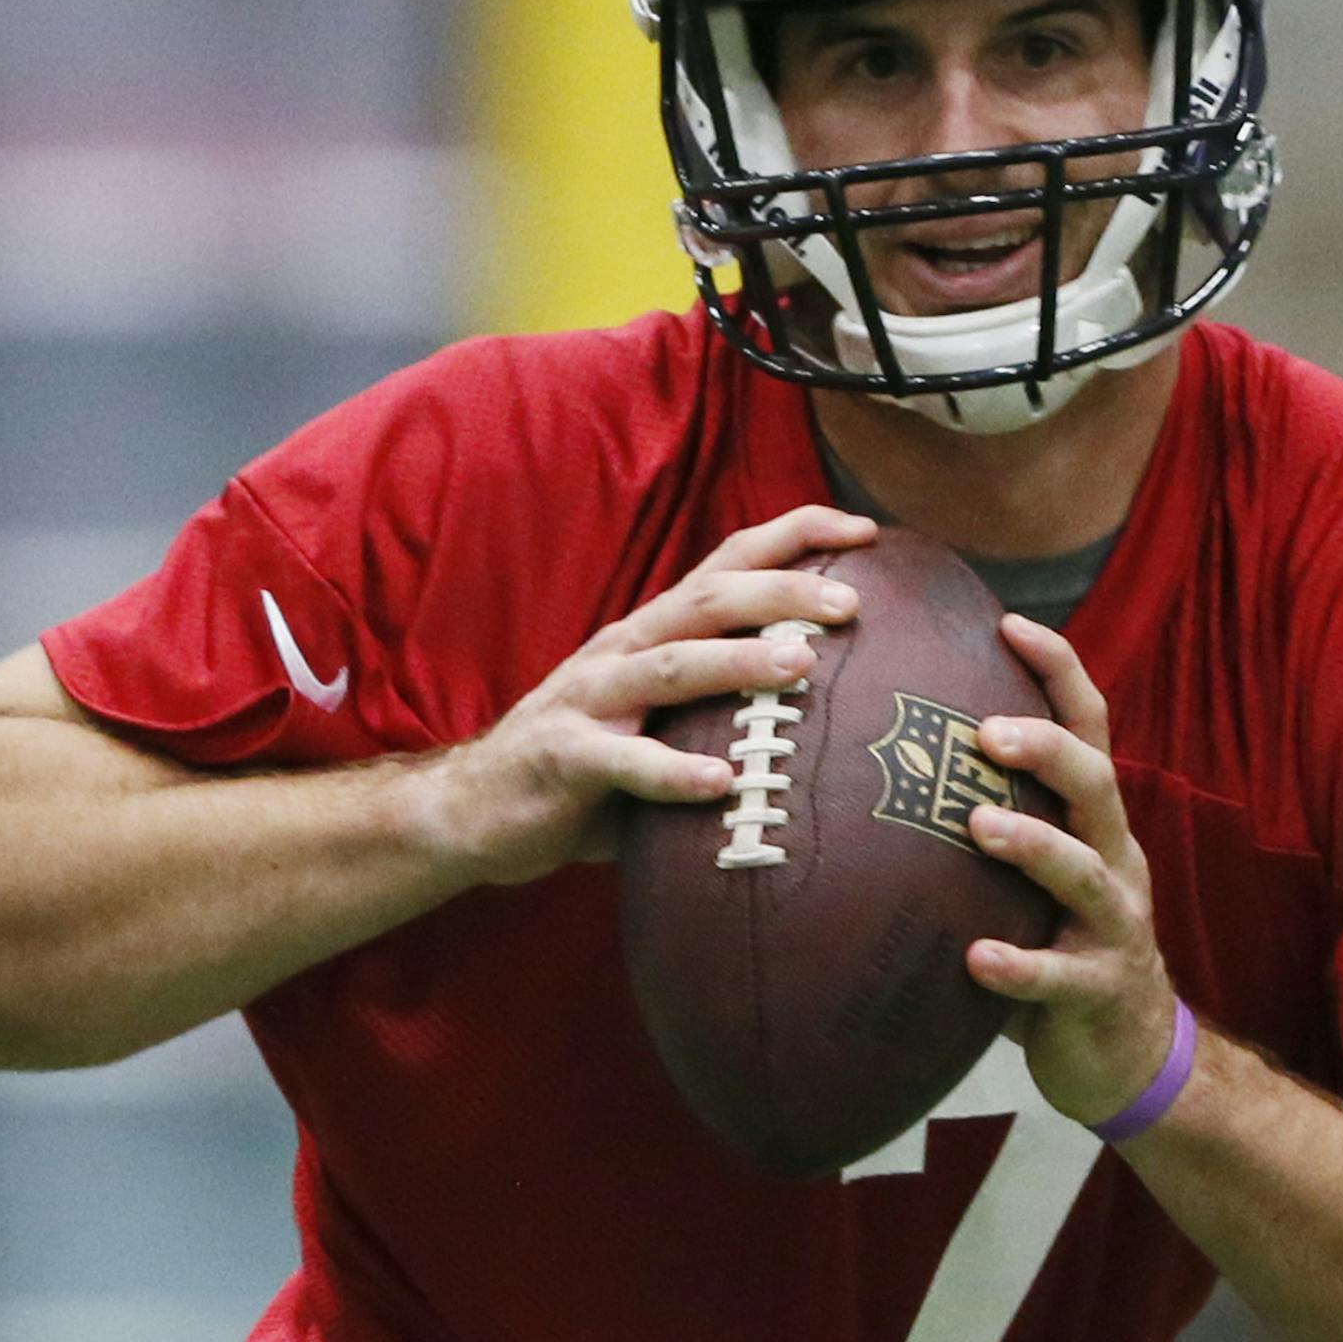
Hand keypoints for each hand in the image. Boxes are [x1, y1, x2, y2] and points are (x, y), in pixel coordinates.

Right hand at [425, 506, 875, 887]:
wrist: (474, 809)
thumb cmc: (593, 767)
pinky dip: (673, 771)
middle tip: (852, 604)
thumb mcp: (664, 721)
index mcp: (654, 632)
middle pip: (709, 600)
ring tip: (800, 666)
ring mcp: (590, 699)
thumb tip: (840, 714)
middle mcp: (625, 649)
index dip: (795, 537)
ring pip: (672, 667)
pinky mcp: (564, 757)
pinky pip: (623, 762)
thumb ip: (727, 707)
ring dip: (737, 663)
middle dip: (783, 594)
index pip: (728, 563)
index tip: (868, 533)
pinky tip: (719, 783)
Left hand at [965, 614, 1180, 1126]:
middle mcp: (1113, 858)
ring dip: (1033, 845)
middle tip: (987, 730)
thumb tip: (876, 746)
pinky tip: (975, 960)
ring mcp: (1112, 926)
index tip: (1008, 621)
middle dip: (1047, 749)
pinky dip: (1019, 967)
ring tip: (978, 826)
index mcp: (1092, 821)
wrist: (1125, 1054)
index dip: (1057, 671)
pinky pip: (1060, 978)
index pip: (1087, 727)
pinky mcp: (1099, 992)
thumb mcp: (1029, 870)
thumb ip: (979, 813)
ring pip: (1083, 873)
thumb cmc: (1054, 942)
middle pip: (1096, 783)